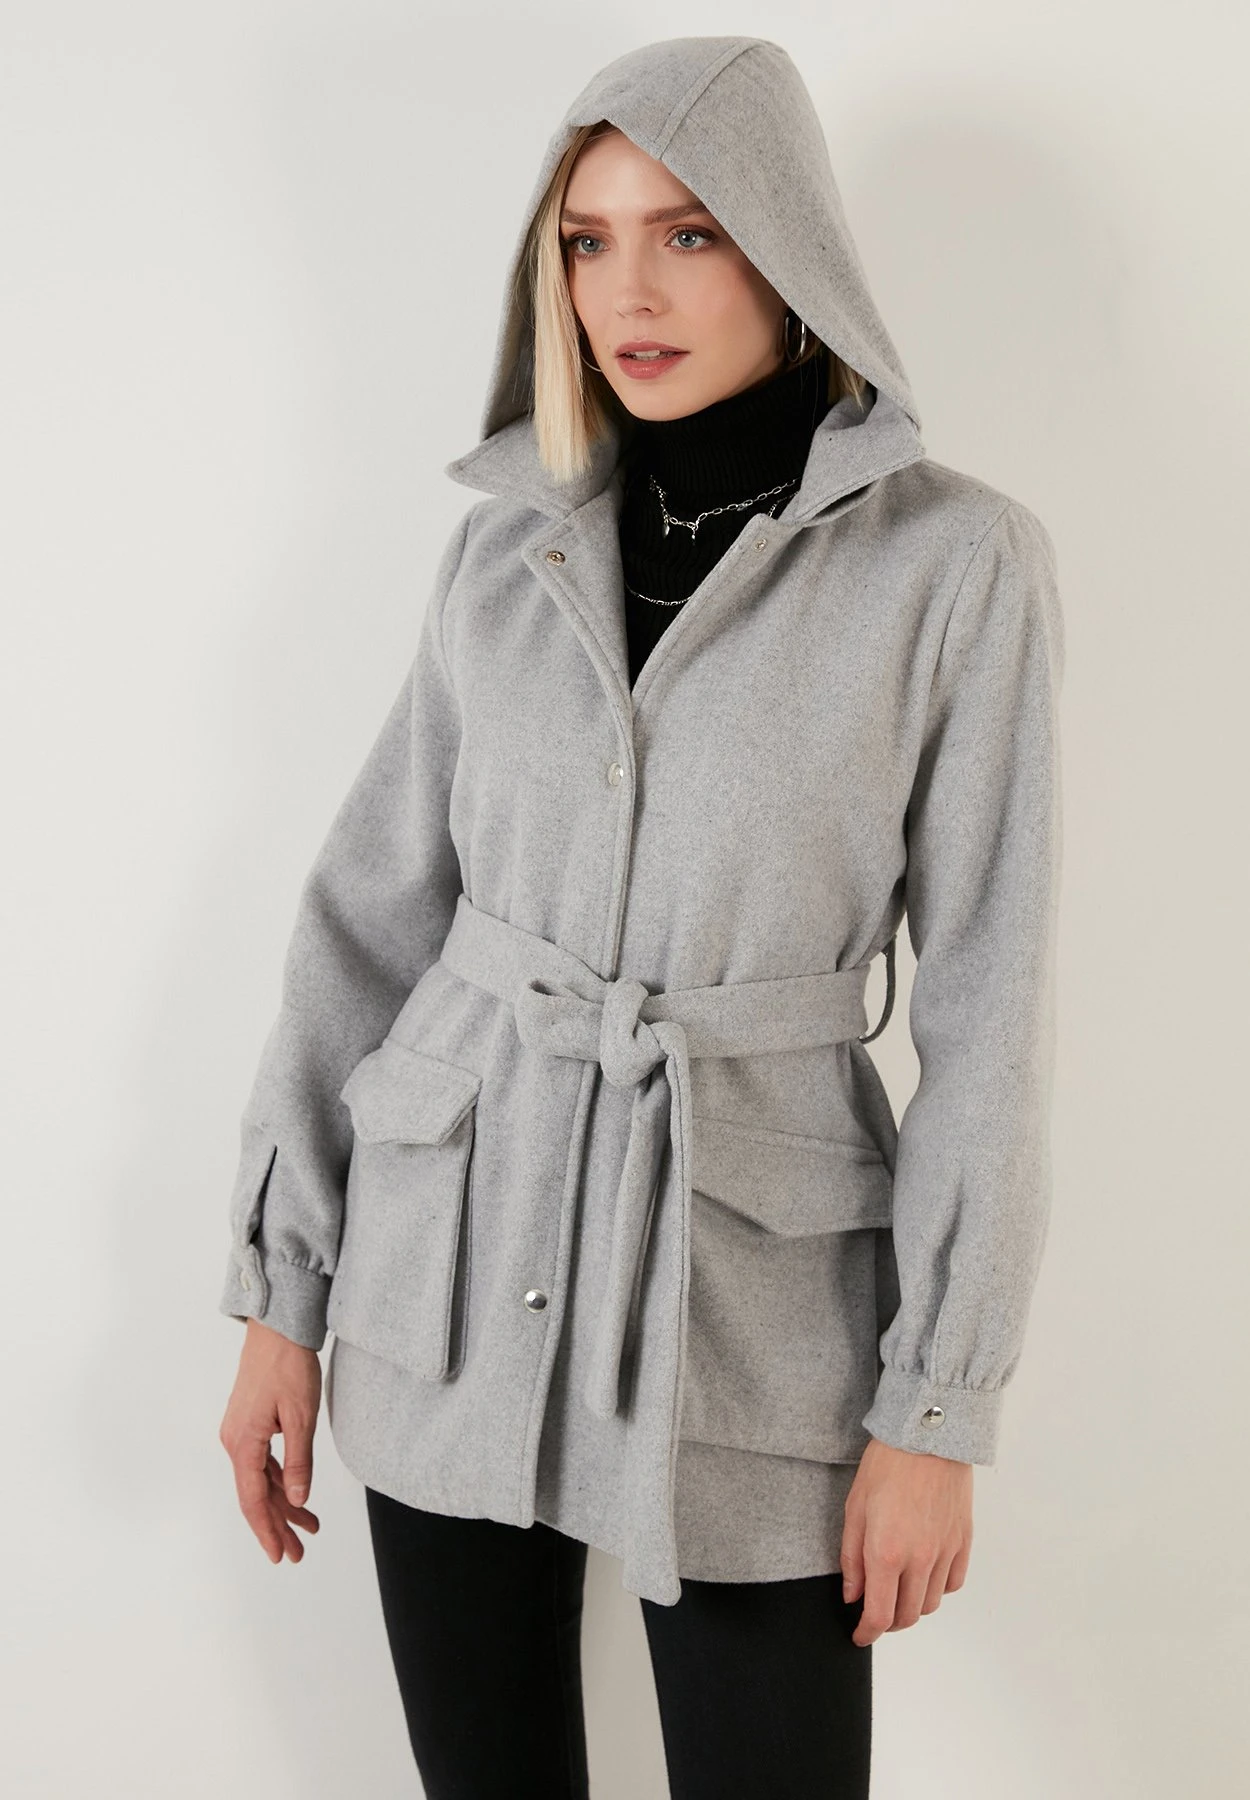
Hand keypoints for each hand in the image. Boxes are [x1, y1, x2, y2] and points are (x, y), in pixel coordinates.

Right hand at [219, 1317, 322, 1562]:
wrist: (277, 1328)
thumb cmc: (288, 1366)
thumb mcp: (301, 1417)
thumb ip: (298, 1462)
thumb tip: (297, 1500)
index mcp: (243, 1443)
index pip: (253, 1500)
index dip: (267, 1531)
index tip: (280, 1555)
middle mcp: (235, 1441)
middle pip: (256, 1495)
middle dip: (278, 1526)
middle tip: (299, 1552)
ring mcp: (241, 1432)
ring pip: (261, 1480)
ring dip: (283, 1504)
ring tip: (308, 1527)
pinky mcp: (250, 1423)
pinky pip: (263, 1462)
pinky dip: (281, 1481)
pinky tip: (296, 1495)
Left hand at [839, 1435, 972, 1645]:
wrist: (928, 1434)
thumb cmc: (887, 1464)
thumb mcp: (855, 1508)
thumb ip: (851, 1558)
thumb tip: (853, 1595)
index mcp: (886, 1553)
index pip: (879, 1615)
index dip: (867, 1633)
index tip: (859, 1635)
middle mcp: (920, 1559)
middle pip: (907, 1616)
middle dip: (888, 1622)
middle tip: (875, 1612)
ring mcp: (945, 1552)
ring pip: (931, 1604)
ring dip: (912, 1607)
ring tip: (898, 1591)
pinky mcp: (963, 1541)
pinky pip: (953, 1583)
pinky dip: (937, 1588)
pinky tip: (924, 1575)